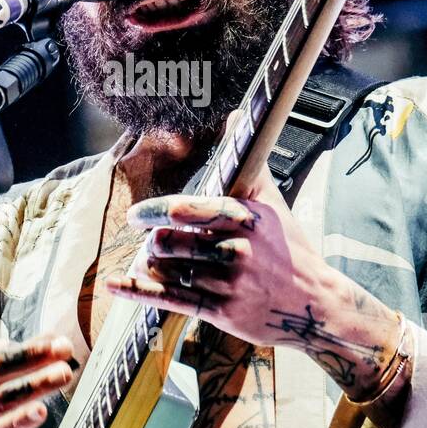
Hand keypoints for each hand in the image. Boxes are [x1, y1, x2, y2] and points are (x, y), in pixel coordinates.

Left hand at [104, 161, 399, 396]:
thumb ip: (248, 164)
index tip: (137, 215)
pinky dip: (138, 291)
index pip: (189, 210)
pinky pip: (170, 300)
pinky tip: (114, 285)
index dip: (156, 212)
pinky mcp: (220, 312)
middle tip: (151, 238)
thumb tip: (236, 115)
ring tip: (151, 258)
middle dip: (154, 240)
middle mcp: (235, 250)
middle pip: (170, 242)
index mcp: (243, 218)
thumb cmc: (289, 247)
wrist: (312, 302)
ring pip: (167, 269)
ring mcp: (227, 284)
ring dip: (151, 263)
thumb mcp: (273, 203)